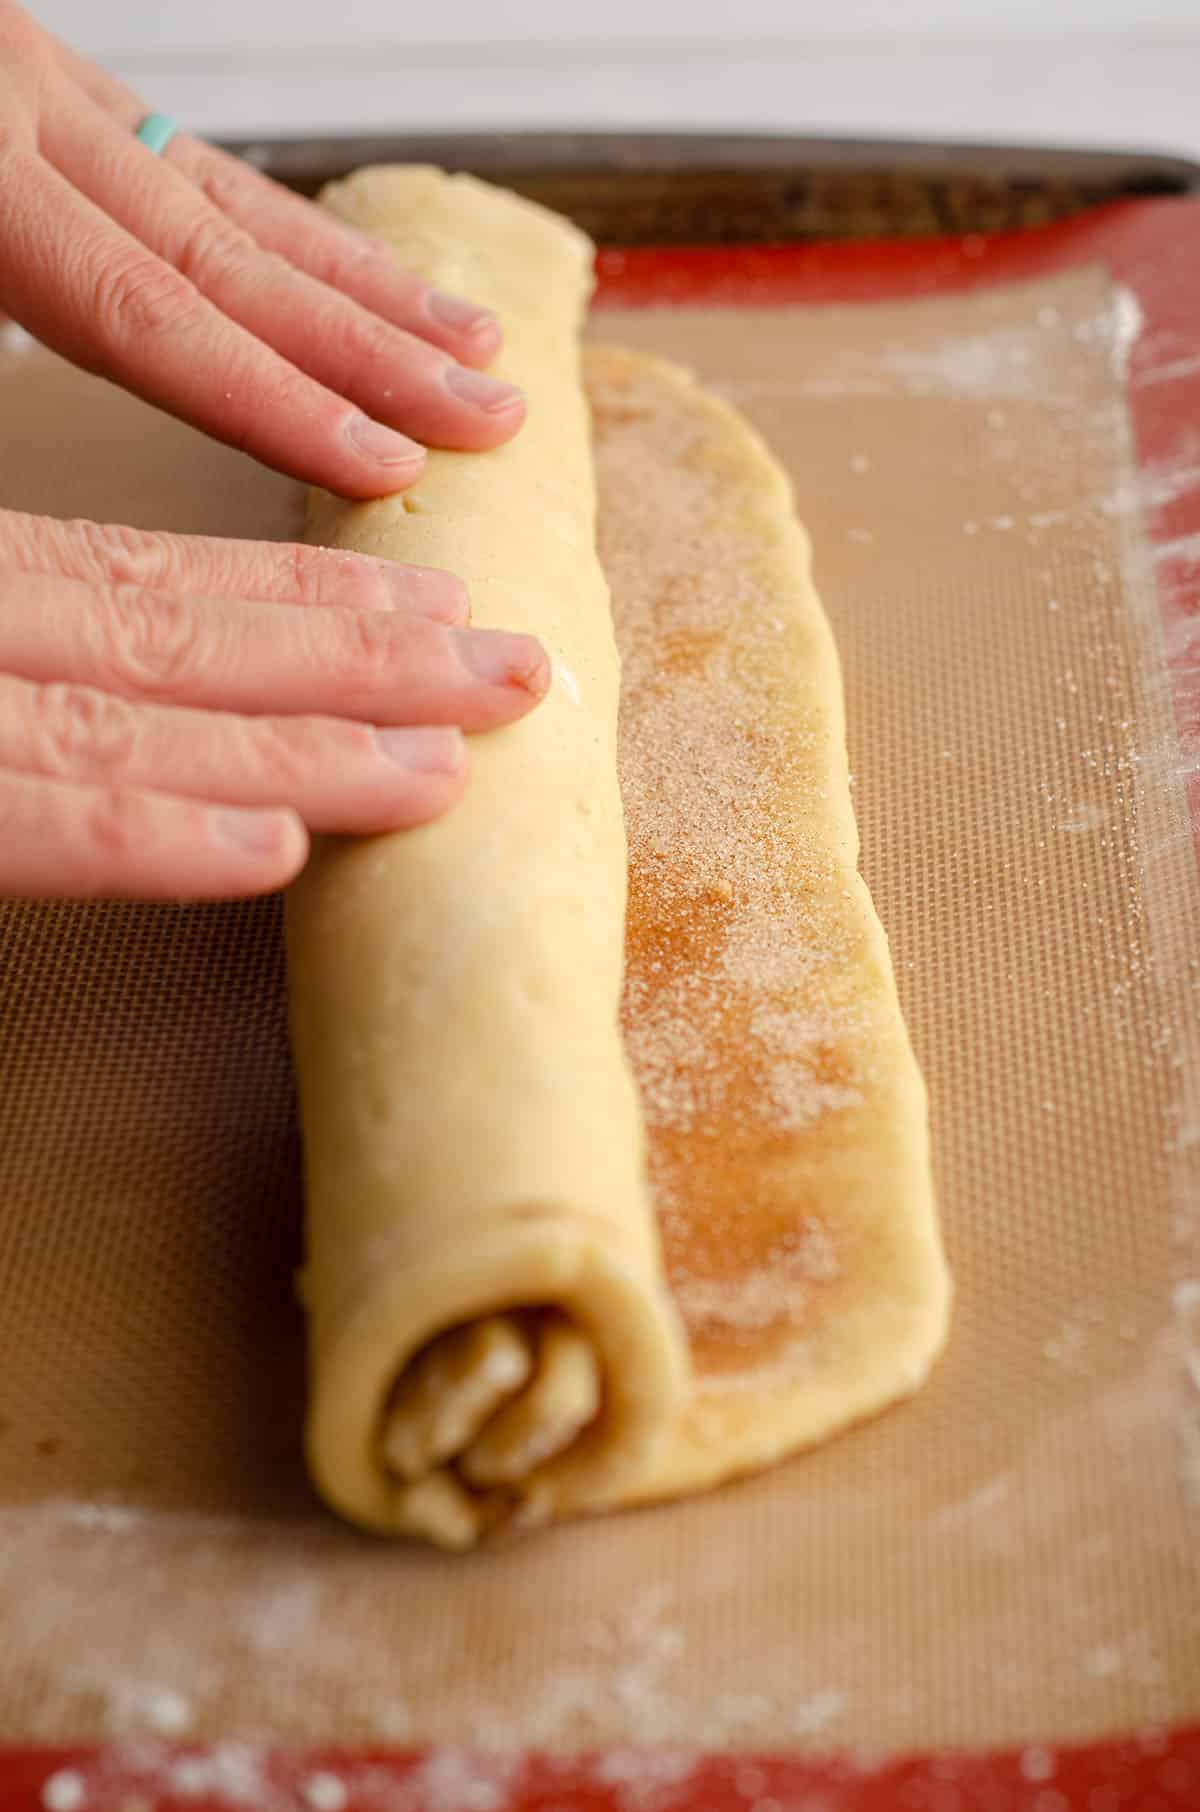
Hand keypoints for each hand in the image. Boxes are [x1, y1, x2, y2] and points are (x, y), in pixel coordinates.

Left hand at [0, 1, 524, 497]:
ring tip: (471, 341)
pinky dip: (284, 223)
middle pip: (231, 256)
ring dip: (361, 284)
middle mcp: (27, 118)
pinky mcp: (47, 82)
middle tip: (490, 412)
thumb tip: (68, 394)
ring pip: (233, 198)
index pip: (150, 314)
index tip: (386, 463)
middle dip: (372, 348)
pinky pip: (191, 156)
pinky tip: (351, 267)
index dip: (277, 399)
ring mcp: (43, 88)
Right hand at [0, 512, 549, 900]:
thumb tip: (138, 666)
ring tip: (447, 767)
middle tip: (516, 673)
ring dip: (306, 746)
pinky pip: (42, 820)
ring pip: (139, 723)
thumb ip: (35, 644)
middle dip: (365, 660)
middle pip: (182, 641)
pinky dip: (160, 835)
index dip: (299, 593)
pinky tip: (281, 850)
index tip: (435, 598)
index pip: (149, 577)